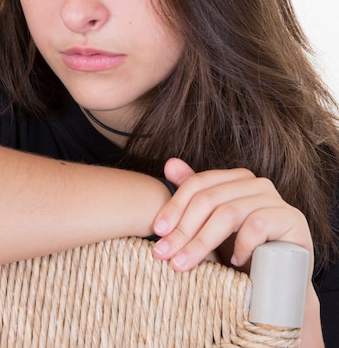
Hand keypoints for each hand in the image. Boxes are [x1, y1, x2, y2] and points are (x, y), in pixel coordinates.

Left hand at [152, 158, 313, 274]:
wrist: (283, 284)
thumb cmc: (244, 252)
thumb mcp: (212, 226)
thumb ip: (194, 196)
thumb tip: (169, 164)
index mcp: (235, 179)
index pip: (198, 183)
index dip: (174, 206)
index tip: (157, 232)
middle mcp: (256, 183)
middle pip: (209, 199)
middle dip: (183, 229)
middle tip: (164, 254)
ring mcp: (275, 199)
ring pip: (228, 214)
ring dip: (201, 242)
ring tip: (183, 264)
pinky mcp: (290, 219)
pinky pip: (257, 225)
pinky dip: (240, 246)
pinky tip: (232, 264)